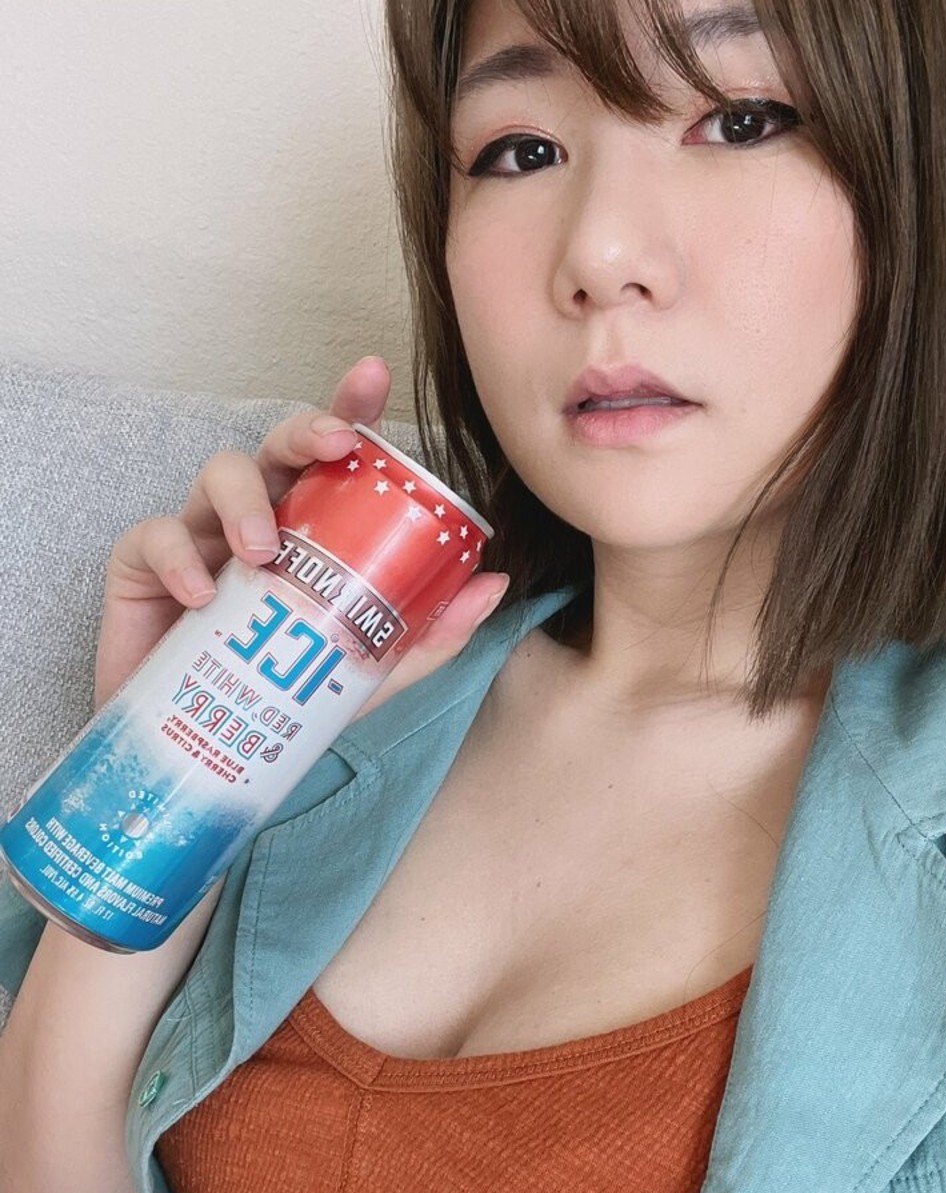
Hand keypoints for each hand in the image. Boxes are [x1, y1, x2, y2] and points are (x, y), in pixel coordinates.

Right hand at [93, 356, 508, 712]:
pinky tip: (203, 598)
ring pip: (218, 474)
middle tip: (333, 446)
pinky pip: (154, 539)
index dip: (348, 408)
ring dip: (246, 500)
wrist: (206, 754)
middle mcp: (257, 519)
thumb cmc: (282, 697)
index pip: (331, 459)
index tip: (373, 376)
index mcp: (310, 531)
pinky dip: (178, 561)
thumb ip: (427, 635)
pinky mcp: (143, 568)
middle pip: (278, 447)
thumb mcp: (365, 672)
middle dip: (306, 430)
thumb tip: (493, 584)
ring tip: (265, 551)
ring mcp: (200, 538)